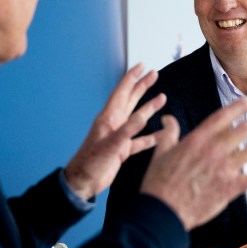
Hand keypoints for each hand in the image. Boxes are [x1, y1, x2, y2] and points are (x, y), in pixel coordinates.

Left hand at [63, 63, 165, 199]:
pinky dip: (151, 136)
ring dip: (149, 108)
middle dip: (142, 86)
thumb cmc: (92, 162)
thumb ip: (128, 130)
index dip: (132, 78)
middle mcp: (114, 124)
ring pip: (138, 118)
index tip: (142, 66)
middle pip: (130, 100)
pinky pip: (141, 140)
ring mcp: (119, 137)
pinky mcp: (123, 150)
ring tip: (162, 97)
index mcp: (109, 118)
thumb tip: (143, 116)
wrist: (84, 181)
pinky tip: (161, 133)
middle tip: (154, 74)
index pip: (122, 92)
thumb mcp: (111, 145)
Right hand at [140, 97, 246, 229]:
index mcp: (198, 138)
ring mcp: (223, 169)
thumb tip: (167, 118)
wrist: (163, 211)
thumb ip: (169, 133)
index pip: (224, 115)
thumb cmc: (159, 183)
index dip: (242, 106)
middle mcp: (214, 150)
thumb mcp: (161, 151)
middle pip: (246, 129)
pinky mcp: (229, 188)